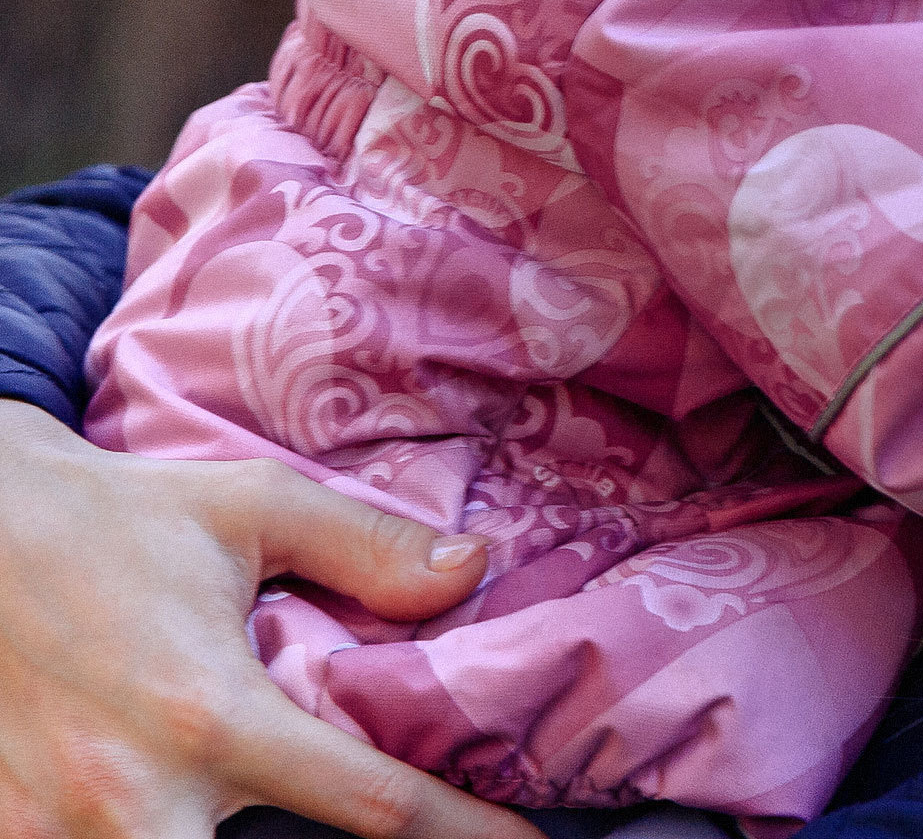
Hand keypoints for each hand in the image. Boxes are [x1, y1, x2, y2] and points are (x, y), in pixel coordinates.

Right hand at [0, 402, 540, 838]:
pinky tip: (178, 808)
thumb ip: (367, 547)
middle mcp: (135, 797)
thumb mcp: (253, 506)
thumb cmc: (118, 518)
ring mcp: (61, 833)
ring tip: (258, 797)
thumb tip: (472, 572)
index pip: (371, 803)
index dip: (463, 834)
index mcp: (210, 713)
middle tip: (409, 835)